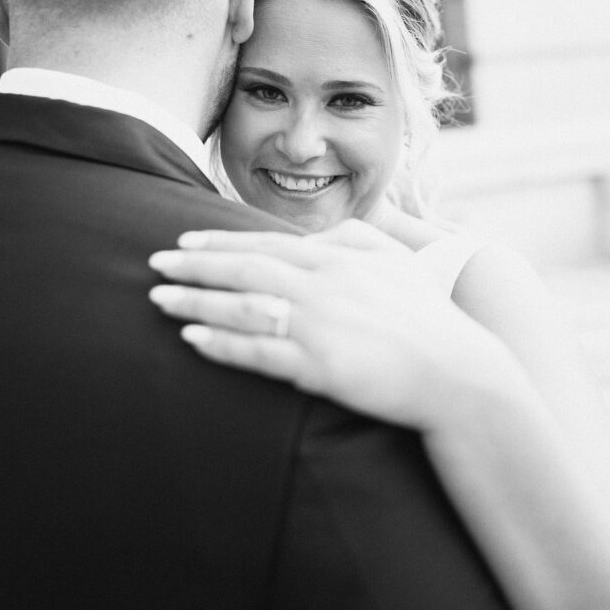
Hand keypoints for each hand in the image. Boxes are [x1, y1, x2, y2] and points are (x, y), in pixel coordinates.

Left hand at [149, 220, 514, 430]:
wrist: (456, 372)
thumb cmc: (426, 316)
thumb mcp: (395, 262)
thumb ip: (352, 240)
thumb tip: (314, 237)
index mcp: (336, 258)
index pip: (264, 243)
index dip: (218, 242)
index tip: (183, 241)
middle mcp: (320, 285)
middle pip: (242, 269)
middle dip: (193, 267)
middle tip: (153, 263)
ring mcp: (316, 324)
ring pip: (241, 307)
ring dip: (194, 302)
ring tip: (157, 300)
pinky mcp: (317, 365)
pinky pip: (257, 352)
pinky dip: (220, 344)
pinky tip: (191, 340)